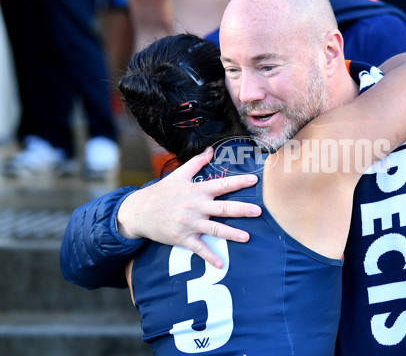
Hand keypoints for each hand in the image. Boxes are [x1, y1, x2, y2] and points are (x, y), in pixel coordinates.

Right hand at [117, 147, 260, 267]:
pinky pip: (199, 248)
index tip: (254, 180)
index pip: (222, 185)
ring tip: (247, 237)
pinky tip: (221, 264)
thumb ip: (197, 163)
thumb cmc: (160, 193)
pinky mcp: (182, 238)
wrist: (138, 211)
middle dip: (242, 210)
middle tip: (259, 211)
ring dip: (231, 234)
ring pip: (215, 229)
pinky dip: (210, 257)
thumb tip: (211, 150)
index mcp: (197, 191)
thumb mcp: (178, 175)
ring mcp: (190, 224)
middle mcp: (196, 207)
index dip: (239, 182)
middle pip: (223, 208)